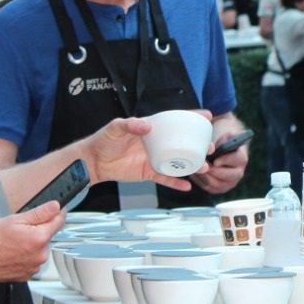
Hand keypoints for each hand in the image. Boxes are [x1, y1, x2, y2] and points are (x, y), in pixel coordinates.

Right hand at [0, 200, 64, 281]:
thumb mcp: (16, 219)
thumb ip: (40, 213)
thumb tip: (55, 207)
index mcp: (39, 239)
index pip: (59, 222)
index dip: (57, 213)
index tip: (57, 210)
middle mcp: (40, 255)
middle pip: (47, 236)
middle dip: (38, 231)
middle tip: (20, 230)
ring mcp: (33, 267)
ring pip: (39, 250)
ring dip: (32, 245)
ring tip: (13, 243)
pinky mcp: (26, 275)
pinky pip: (32, 262)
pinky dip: (26, 257)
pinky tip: (13, 253)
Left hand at [82, 115, 209, 191]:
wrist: (93, 161)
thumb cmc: (104, 140)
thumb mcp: (115, 127)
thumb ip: (130, 124)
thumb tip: (147, 125)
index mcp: (152, 128)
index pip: (175, 121)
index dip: (191, 117)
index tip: (207, 117)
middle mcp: (157, 143)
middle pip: (183, 143)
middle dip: (199, 145)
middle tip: (210, 148)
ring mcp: (154, 159)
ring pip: (178, 162)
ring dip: (192, 165)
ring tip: (203, 167)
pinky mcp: (148, 173)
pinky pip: (166, 178)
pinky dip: (176, 183)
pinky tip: (187, 186)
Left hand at [192, 116, 248, 193]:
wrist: (224, 152)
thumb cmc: (224, 142)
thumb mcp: (228, 136)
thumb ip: (226, 137)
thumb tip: (219, 144)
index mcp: (241, 158)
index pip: (237, 160)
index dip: (226, 160)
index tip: (215, 160)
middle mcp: (239, 172)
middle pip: (228, 176)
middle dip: (213, 171)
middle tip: (202, 166)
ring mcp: (230, 182)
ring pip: (218, 184)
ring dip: (206, 177)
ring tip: (196, 170)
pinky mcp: (221, 188)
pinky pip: (211, 189)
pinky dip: (201, 182)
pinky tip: (194, 175)